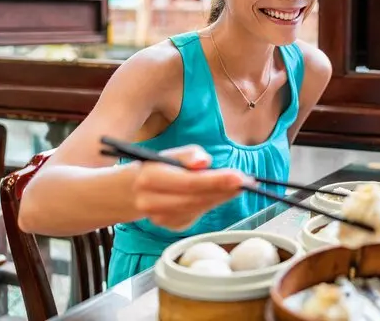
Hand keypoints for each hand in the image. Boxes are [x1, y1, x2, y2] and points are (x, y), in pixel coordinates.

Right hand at [130, 145, 254, 229]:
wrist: (131, 192)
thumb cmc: (157, 167)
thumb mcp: (169, 154)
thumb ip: (189, 155)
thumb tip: (205, 162)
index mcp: (150, 178)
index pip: (188, 182)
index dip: (215, 181)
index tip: (239, 177)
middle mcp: (151, 202)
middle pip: (196, 199)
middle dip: (224, 190)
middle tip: (248, 182)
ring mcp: (160, 218)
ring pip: (199, 209)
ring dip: (222, 197)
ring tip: (240, 186)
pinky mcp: (170, 226)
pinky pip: (197, 215)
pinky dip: (211, 204)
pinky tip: (221, 195)